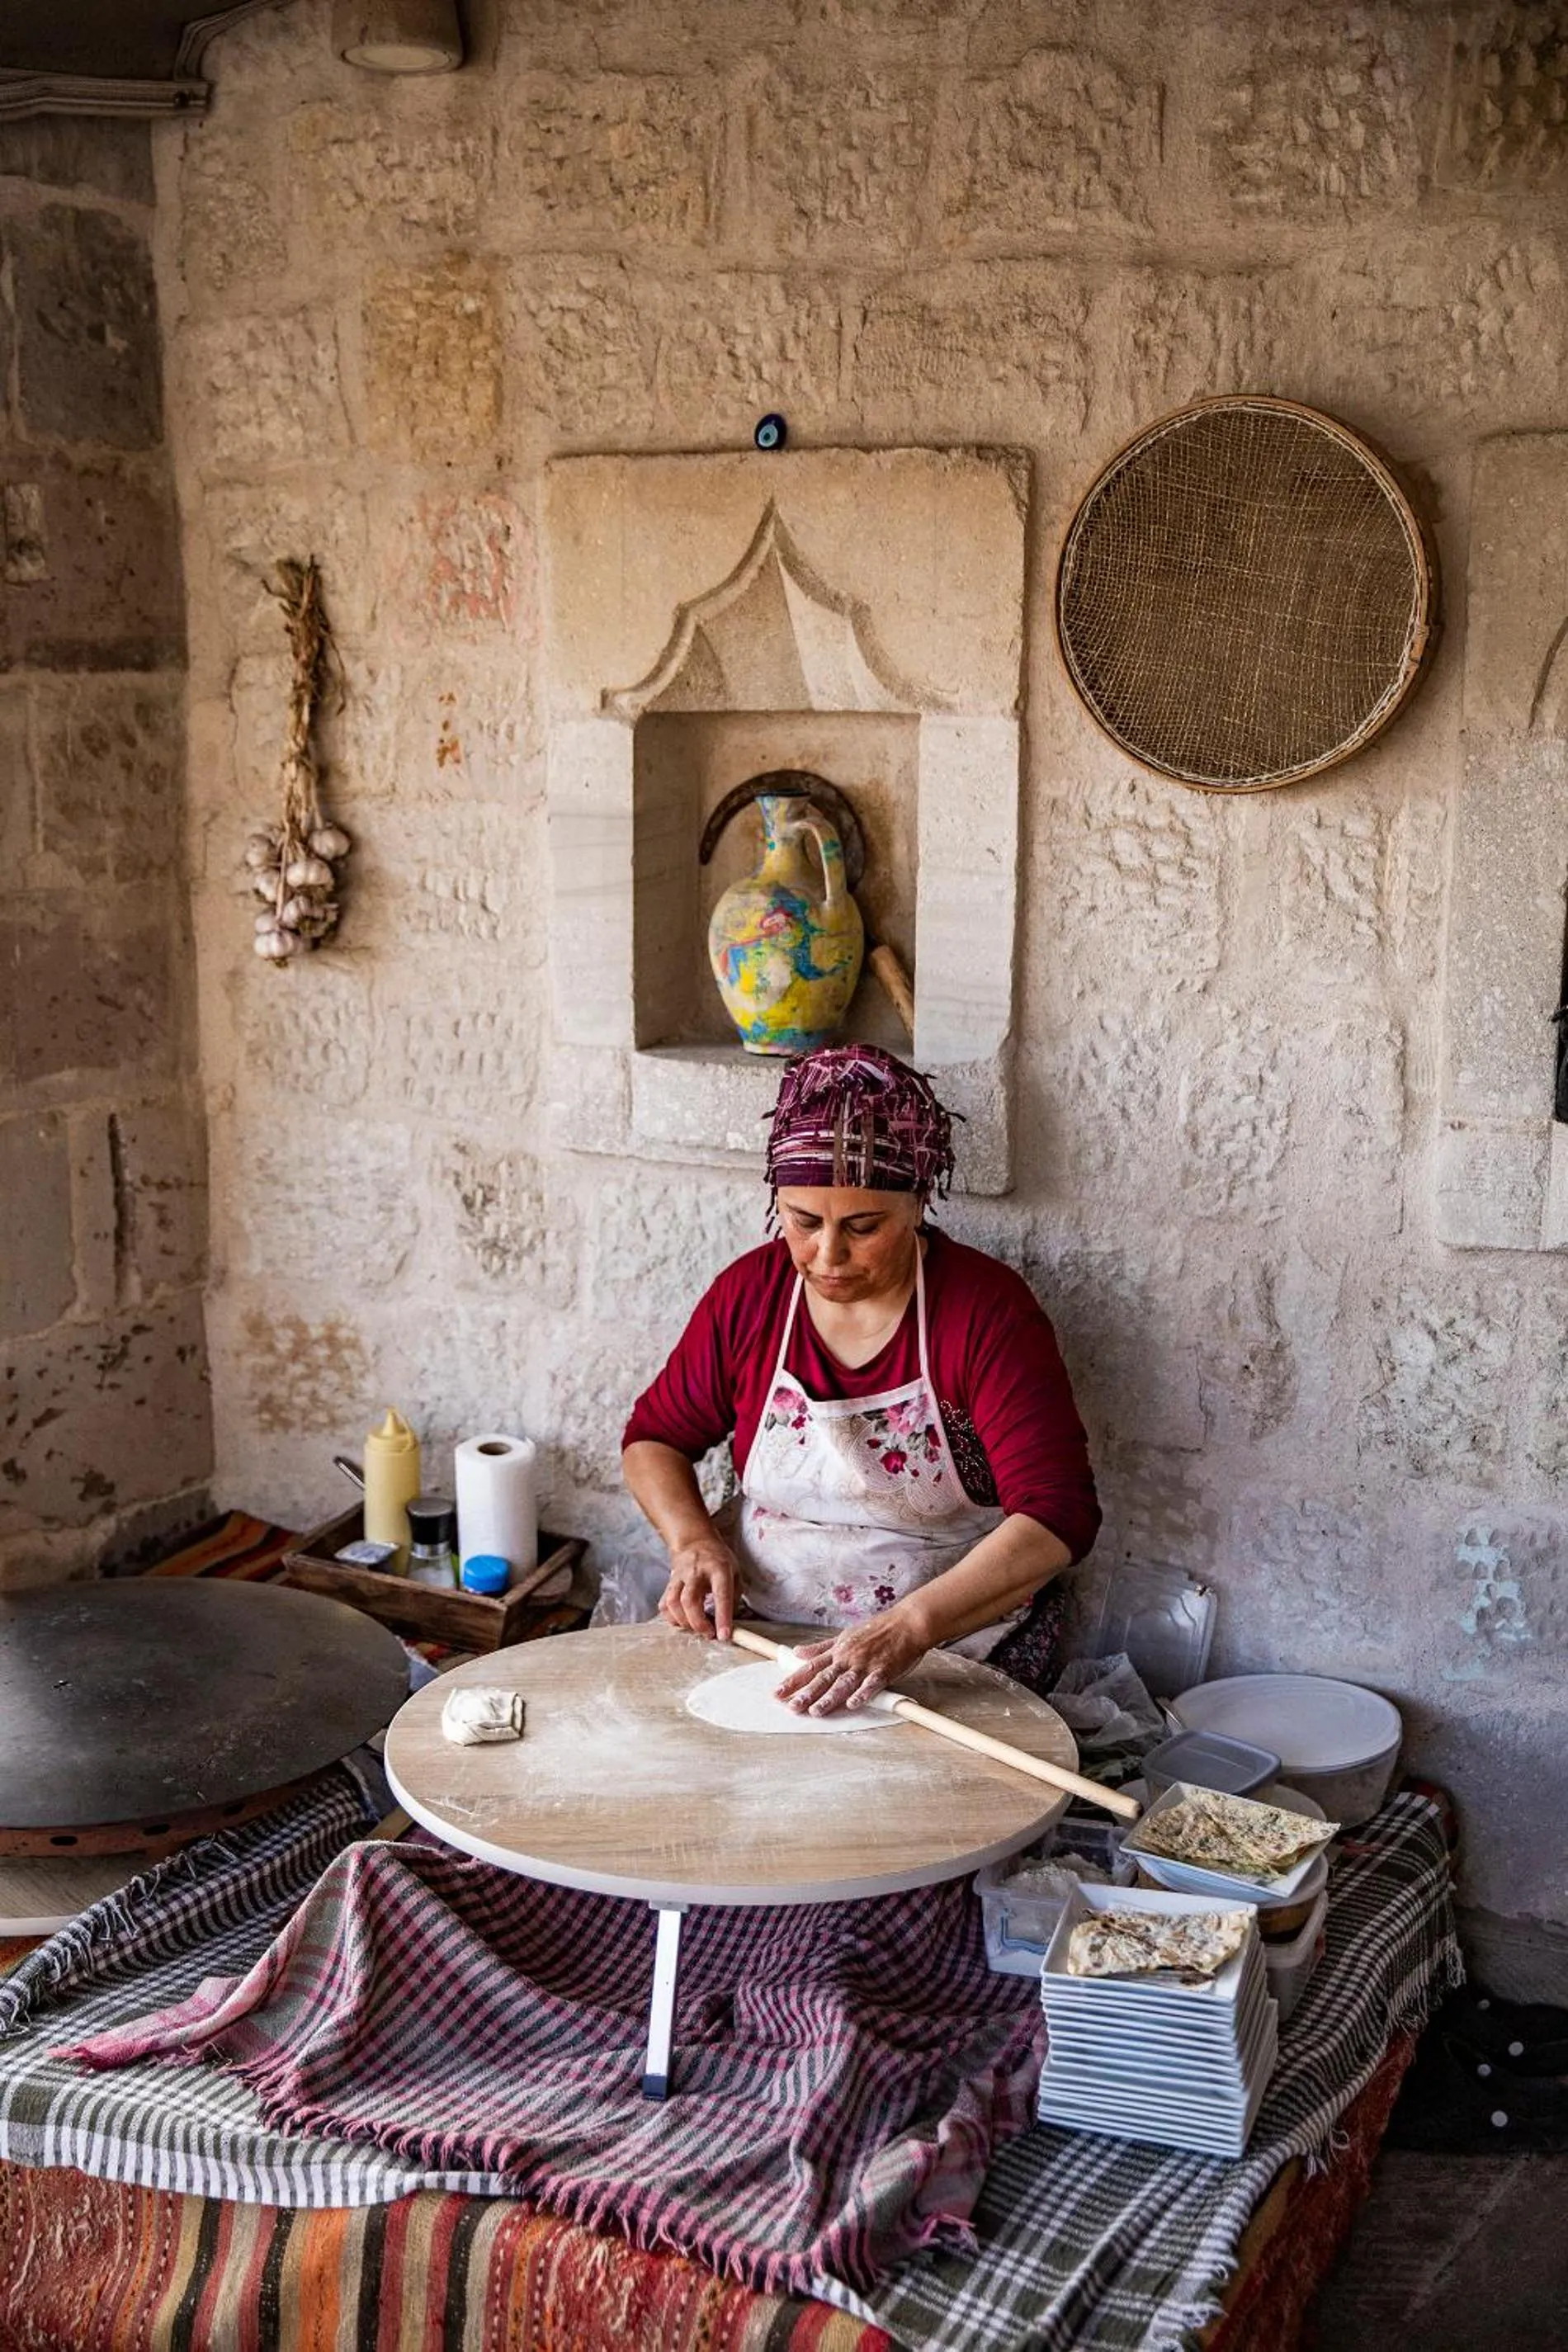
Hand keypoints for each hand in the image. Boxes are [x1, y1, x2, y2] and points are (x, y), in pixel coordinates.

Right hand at [658, 1534, 737, 1640]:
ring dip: (683, 1622)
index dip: (722, 1617)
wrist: (695, 1541)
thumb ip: (734, 1597)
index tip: (723, 1636)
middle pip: (689, 1601)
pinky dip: (671, 1618)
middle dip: (698, 1623)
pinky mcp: (669, 1583)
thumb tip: (728, 1622)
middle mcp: (696, 1572)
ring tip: (696, 1628)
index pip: (721, 1595)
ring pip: (673, 1603)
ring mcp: (679, 1577)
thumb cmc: (718, 1560)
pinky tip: (683, 1621)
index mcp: (719, 1569)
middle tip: (709, 1634)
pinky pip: (664, 1604)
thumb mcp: (735, 1572)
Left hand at [774, 1607, 930, 1716]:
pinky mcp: (884, 1670)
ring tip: (815, 1711)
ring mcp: (865, 1664)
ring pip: (844, 1683)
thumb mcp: (844, 1636)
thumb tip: (797, 1652)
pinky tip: (852, 1704)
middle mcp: (848, 1658)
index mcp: (838, 1651)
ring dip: (829, 1698)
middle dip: (806, 1693)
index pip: (811, 1668)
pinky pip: (871, 1684)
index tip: (777, 1693)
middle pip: (824, 1678)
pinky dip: (862, 1693)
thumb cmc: (877, 1629)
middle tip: (791, 1707)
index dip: (794, 1680)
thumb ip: (821, 1647)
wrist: (907, 1623)